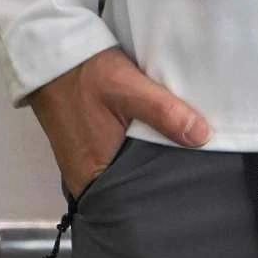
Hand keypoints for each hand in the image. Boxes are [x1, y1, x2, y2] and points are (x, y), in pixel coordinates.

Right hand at [26, 45, 212, 199]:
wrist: (54, 57)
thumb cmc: (86, 73)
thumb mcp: (127, 87)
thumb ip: (163, 112)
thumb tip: (202, 136)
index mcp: (94, 177)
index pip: (138, 200)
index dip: (165, 191)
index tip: (193, 182)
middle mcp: (87, 181)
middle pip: (134, 188)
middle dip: (161, 177)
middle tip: (195, 168)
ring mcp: (86, 168)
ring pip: (128, 173)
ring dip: (150, 161)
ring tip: (183, 156)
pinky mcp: (88, 153)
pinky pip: (119, 160)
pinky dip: (137, 151)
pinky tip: (157, 140)